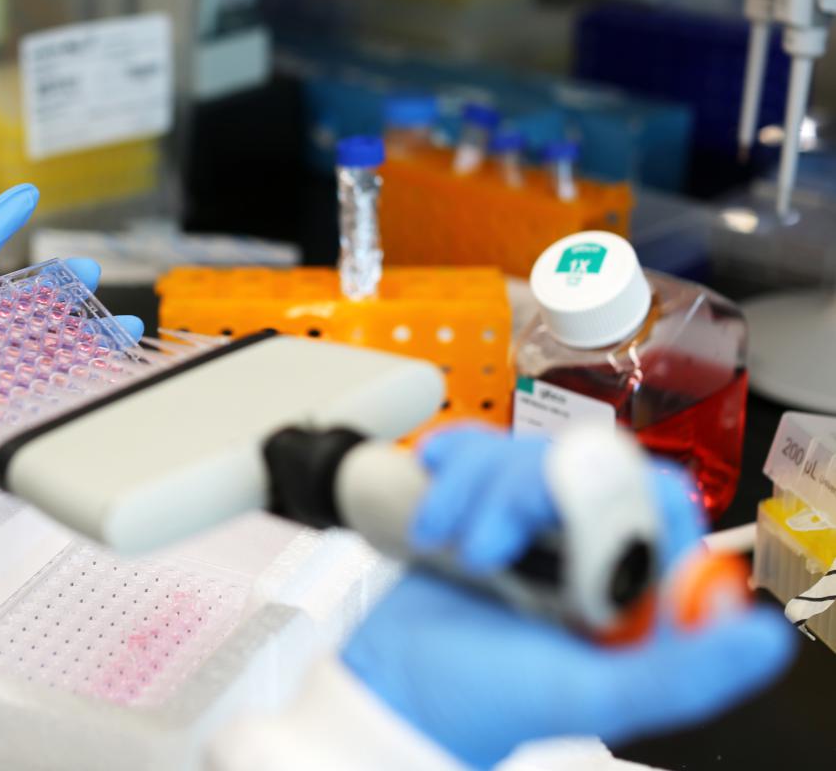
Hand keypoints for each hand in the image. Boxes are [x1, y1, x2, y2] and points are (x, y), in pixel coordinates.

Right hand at [343, 428, 794, 768]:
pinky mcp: (482, 507)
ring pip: (523, 453)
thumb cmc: (480, 700)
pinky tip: (430, 477)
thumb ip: (677, 674)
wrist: (387, 686)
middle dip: (516, 494)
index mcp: (636, 594)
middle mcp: (592, 555)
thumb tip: (763, 637)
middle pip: (580, 464)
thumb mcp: (589, 697)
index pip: (659, 501)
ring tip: (440, 538)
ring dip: (469, 487)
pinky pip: (479, 449)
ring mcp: (534, 527)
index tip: (560, 507)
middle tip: (483, 549)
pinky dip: (450, 460)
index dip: (611, 490)